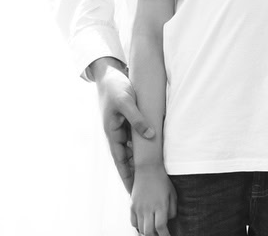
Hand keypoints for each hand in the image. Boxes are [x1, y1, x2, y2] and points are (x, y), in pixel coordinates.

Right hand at [93, 59, 155, 193]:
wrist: (110, 74)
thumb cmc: (115, 88)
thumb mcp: (126, 102)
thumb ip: (137, 119)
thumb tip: (150, 135)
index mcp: (113, 134)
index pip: (121, 163)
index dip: (128, 178)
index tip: (133, 194)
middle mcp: (118, 135)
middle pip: (129, 160)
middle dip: (137, 176)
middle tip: (147, 192)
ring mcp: (124, 129)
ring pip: (135, 150)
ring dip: (143, 162)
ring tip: (154, 179)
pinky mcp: (130, 121)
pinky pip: (139, 138)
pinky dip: (147, 146)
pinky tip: (157, 155)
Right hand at [131, 164, 175, 235]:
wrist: (148, 169)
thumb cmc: (162, 181)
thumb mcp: (172, 195)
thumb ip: (172, 211)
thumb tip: (167, 222)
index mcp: (160, 205)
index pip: (161, 227)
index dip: (165, 235)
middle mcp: (148, 208)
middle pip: (149, 232)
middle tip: (159, 234)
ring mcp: (138, 207)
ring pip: (141, 229)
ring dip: (147, 232)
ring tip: (152, 229)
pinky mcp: (132, 206)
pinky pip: (133, 222)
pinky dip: (138, 226)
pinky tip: (144, 223)